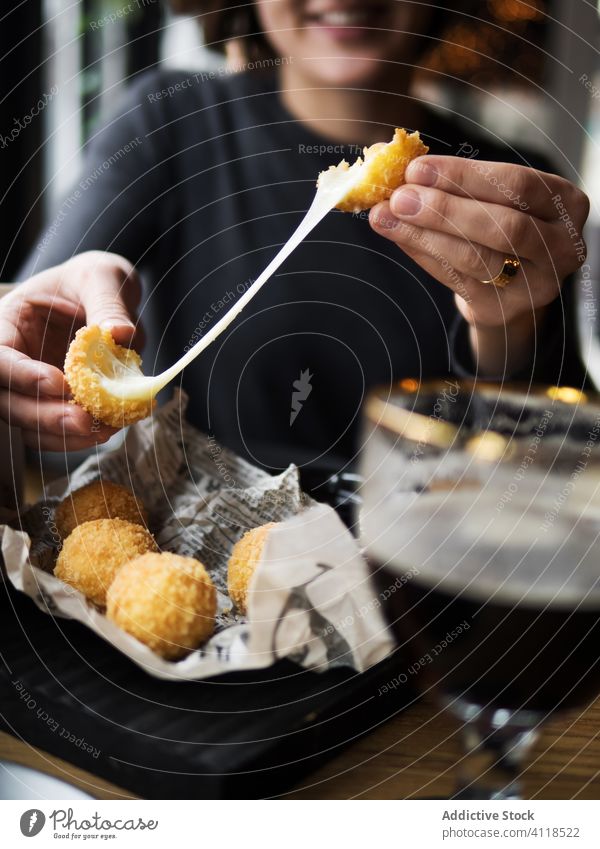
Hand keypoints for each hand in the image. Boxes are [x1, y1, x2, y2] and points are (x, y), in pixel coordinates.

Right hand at [0, 251, 142, 450]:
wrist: (102, 298)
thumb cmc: (91, 281)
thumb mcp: (100, 278)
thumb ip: (108, 303)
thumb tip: (121, 333)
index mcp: (8, 323)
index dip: (21, 375)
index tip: (58, 383)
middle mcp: (13, 360)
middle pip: (8, 400)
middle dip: (43, 415)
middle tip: (84, 420)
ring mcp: (30, 388)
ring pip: (29, 425)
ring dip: (63, 435)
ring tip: (102, 430)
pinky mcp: (54, 406)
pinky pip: (56, 432)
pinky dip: (79, 438)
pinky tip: (108, 429)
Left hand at [370, 155, 589, 327]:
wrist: (511, 284)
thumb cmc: (500, 225)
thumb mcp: (496, 198)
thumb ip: (461, 184)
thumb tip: (401, 171)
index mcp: (566, 204)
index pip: (517, 184)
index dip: (464, 176)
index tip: (417, 168)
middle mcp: (562, 247)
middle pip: (502, 227)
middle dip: (444, 210)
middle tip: (399, 197)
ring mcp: (536, 285)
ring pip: (476, 258)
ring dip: (425, 235)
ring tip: (384, 217)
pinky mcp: (502, 309)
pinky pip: (456, 280)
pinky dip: (423, 255)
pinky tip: (398, 237)